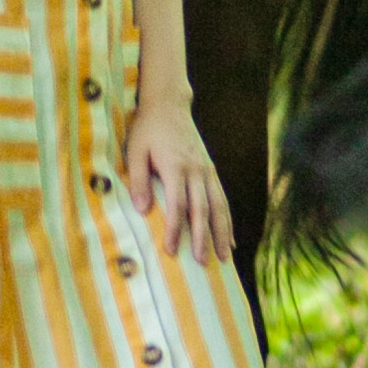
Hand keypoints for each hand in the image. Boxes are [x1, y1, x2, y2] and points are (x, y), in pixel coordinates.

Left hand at [124, 101, 230, 265]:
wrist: (169, 105)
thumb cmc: (148, 129)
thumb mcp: (135, 150)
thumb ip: (138, 179)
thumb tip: (141, 209)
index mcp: (176, 166)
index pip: (178, 204)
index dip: (175, 229)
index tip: (171, 250)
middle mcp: (196, 170)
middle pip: (202, 209)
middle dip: (203, 237)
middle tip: (203, 263)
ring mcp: (207, 170)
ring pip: (219, 206)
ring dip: (223, 233)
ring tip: (225, 257)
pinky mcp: (211, 170)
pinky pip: (223, 199)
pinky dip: (228, 221)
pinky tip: (231, 240)